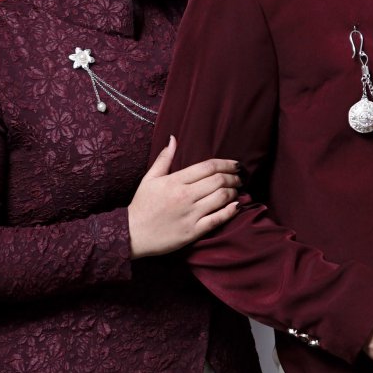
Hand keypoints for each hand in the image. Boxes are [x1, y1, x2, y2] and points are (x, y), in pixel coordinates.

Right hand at [127, 137, 240, 257]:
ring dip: (234, 192)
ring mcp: (189, 214)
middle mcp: (184, 196)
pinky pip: (217, 219)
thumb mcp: (149, 179)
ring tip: (237, 191)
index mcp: (175, 181)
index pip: (208, 167)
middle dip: (234, 177)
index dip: (227, 163)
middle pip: (218, 181)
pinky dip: (230, 211)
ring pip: (221, 198)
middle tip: (240, 178)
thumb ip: (164, 159)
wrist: (132, 234)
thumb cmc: (141, 206)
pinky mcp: (192, 232)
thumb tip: (173, 139)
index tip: (236, 164)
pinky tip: (236, 206)